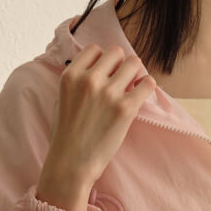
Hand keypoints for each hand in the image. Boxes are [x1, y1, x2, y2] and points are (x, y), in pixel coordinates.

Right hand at [46, 45, 156, 187]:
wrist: (72, 161)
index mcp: (71, 75)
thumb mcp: (62, 97)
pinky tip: (141, 94)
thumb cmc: (67, 132)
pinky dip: (147, 86)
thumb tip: (98, 65)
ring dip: (135, 73)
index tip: (105, 73)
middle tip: (120, 81)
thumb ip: (77, 79)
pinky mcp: (126, 108)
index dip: (102, 60)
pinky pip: (147, 83)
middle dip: (120, 64)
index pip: (95, 49)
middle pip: (116, 52)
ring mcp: (108, 94)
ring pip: (134, 63)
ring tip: (131, 87)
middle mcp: (89, 80)